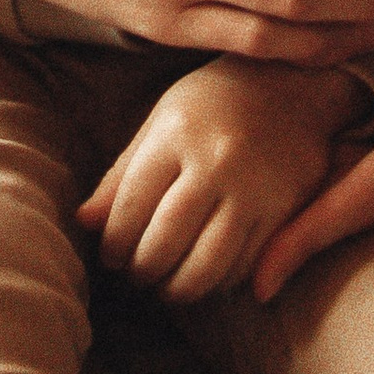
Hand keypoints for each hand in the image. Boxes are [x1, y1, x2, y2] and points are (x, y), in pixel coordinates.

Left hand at [79, 59, 363, 302]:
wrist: (290, 84)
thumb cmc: (212, 104)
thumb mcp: (162, 121)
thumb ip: (123, 174)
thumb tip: (83, 222)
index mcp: (177, 131)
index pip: (133, 204)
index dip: (115, 240)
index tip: (109, 258)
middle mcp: (217, 159)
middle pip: (168, 238)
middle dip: (144, 269)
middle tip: (135, 278)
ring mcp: (255, 187)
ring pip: (209, 263)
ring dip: (181, 288)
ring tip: (166, 289)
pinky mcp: (285, 209)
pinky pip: (246, 264)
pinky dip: (219, 283)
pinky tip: (204, 279)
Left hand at [245, 0, 373, 299]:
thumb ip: (358, 24)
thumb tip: (280, 41)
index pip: (367, 196)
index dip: (308, 236)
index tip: (258, 277)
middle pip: (370, 208)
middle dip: (303, 229)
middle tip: (230, 251)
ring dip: (328, 203)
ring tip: (254, 219)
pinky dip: (357, 178)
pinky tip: (307, 171)